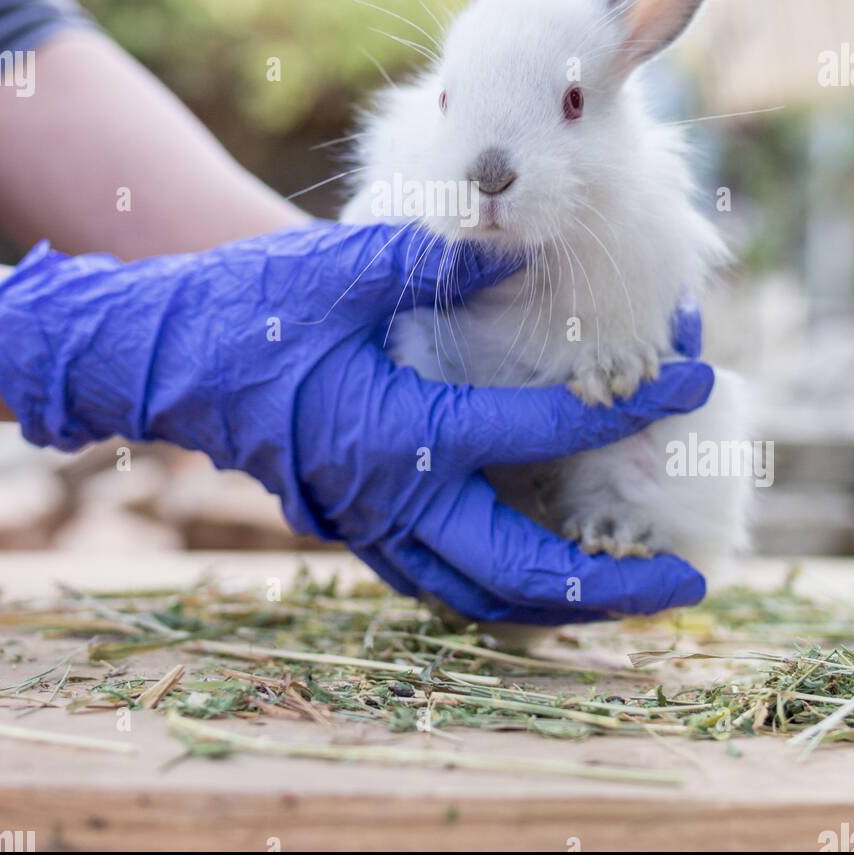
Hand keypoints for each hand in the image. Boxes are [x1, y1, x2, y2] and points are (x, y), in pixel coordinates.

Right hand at [0, 222, 713, 623]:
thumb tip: (524, 249)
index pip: (539, 432)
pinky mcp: (352, 525)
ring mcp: (367, 524)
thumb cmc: (248, 311)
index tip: (689, 383)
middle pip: (519, 572)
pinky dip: (491, 589)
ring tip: (620, 599)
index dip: (624, 407)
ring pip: (475, 595)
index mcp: (399, 432)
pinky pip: (434, 581)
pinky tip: (527, 575)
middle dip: (609, 587)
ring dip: (554, 605)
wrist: (164, 359)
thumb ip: (439, 261)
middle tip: (682, 585)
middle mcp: (390, 499)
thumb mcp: (345, 268)